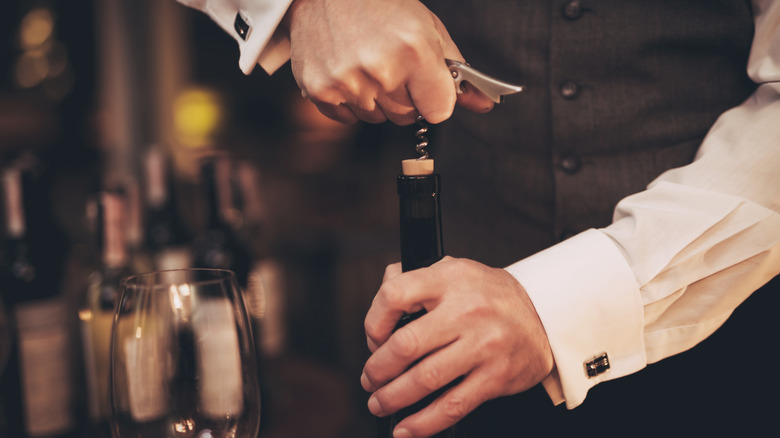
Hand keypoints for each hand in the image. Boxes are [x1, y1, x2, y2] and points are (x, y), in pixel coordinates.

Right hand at [283, 0, 494, 124]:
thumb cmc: (381, 7)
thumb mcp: (428, 30)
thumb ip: (455, 71)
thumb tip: (483, 103)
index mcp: (414, 50)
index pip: (439, 110)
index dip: (435, 97)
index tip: (426, 84)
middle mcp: (381, 70)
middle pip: (407, 116)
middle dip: (405, 96)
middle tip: (392, 64)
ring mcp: (347, 83)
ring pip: (378, 118)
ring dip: (377, 99)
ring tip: (367, 63)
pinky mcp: (320, 91)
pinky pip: (349, 118)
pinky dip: (350, 101)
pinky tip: (347, 70)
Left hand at [362, 257, 553, 436]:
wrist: (544, 315)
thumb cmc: (490, 296)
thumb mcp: (454, 270)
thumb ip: (414, 277)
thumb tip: (382, 293)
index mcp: (450, 279)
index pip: (395, 294)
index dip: (374, 320)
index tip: (372, 337)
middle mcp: (467, 310)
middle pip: (405, 344)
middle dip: (377, 369)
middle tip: (370, 378)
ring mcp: (483, 345)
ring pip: (424, 379)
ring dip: (392, 397)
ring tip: (380, 402)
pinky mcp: (495, 376)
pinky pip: (452, 405)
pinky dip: (422, 423)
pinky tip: (405, 427)